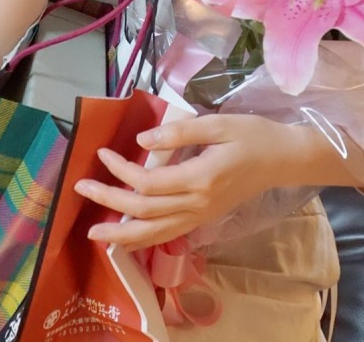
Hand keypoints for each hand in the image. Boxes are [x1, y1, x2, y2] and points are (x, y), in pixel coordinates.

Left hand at [74, 114, 296, 251]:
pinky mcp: (202, 218)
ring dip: (121, 234)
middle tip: (80, 188)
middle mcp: (197, 204)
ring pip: (154, 233)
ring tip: (93, 232)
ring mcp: (200, 216)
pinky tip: (126, 239)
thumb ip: (180, 132)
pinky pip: (167, 235)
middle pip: (145, 211)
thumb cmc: (253, 135)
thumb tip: (142, 140)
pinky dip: (143, 240)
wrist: (282, 159)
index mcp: (200, 178)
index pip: (149, 182)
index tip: (102, 152)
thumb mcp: (219, 124)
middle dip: (110, 201)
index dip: (121, 170)